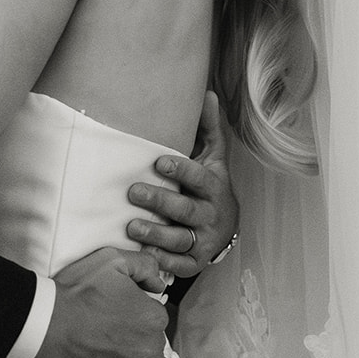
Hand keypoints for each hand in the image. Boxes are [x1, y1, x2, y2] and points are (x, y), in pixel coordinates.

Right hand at [31, 248, 180, 357]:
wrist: (44, 326)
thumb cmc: (74, 294)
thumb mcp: (111, 261)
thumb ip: (144, 266)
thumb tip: (159, 284)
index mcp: (151, 317)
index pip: (156, 318)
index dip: (137, 314)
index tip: (118, 314)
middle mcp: (150, 348)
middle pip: (155, 346)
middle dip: (139, 340)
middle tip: (112, 335)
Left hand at [125, 92, 237, 279]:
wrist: (227, 226)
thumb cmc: (211, 185)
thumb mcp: (214, 157)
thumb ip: (208, 128)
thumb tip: (208, 93)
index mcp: (214, 186)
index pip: (199, 177)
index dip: (181, 169)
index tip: (158, 161)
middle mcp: (210, 214)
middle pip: (186, 209)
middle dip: (160, 201)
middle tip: (133, 191)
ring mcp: (203, 240)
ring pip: (180, 238)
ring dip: (156, 234)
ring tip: (131, 227)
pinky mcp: (194, 261)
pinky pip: (179, 264)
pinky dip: (162, 261)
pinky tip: (144, 255)